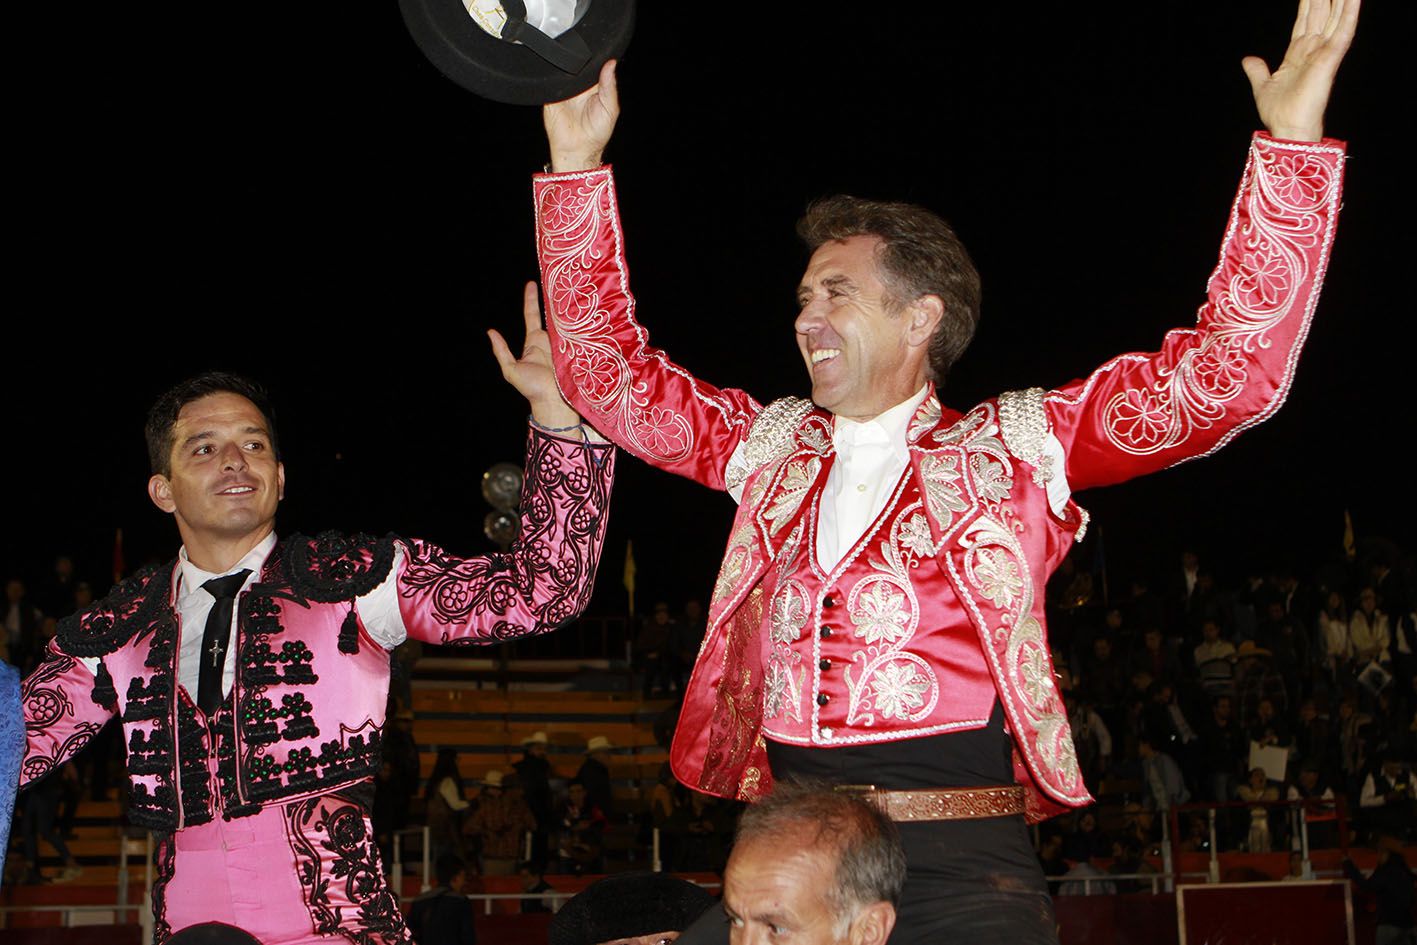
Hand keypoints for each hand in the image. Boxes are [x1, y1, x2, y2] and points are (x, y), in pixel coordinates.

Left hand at [488, 282, 580, 429]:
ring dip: (567, 307)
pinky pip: (576, 333)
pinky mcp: (576, 349)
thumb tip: (490, 332)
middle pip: (551, 314)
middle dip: (553, 298)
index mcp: (534, 342)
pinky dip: (578, 323)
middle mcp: (550, 340)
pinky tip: (581, 309)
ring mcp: (564, 344)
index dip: (530, 299)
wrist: (553, 402)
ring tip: (569, 288)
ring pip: (565, 321)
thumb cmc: (531, 389)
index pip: (532, 315)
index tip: (531, 283)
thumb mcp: (511, 369)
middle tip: (556, 279)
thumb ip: (501, 351)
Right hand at [544, 59, 618, 171]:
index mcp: (595, 85)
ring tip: (569, 70)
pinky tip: (558, 77)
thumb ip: (609, 87)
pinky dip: (551, 76)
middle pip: (576, 62)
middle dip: (578, 57)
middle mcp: (579, 85)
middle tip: (580, 58)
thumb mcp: (610, 109)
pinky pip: (548, 81)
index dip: (595, 56)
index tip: (595, 49)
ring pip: (561, 68)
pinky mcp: (550, 95)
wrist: (576, 149)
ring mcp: (564, 89)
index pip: (594, 63)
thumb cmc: (596, 133)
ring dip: (563, 65)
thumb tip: (611, 64)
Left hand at [1243, 0, 1359, 140]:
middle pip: (1320, 14)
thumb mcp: (1263, 86)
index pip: (1305, 21)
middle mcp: (1314, 50)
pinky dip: (1350, 12)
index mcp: (1298, 54)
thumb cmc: (1279, 112)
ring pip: (1335, 17)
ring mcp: (1324, 52)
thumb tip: (1248, 59)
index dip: (1307, 4)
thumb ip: (1257, 70)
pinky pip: (1344, 30)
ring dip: (1340, 0)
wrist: (1288, 127)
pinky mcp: (1331, 58)